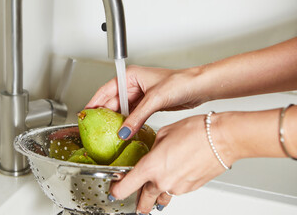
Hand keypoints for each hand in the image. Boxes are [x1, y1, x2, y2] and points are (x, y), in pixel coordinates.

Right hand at [86, 65, 207, 138]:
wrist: (197, 87)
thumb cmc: (180, 82)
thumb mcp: (154, 99)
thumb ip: (137, 117)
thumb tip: (123, 131)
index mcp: (131, 76)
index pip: (106, 90)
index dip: (95, 102)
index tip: (86, 113)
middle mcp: (134, 85)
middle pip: (113, 101)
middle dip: (105, 114)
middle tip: (96, 127)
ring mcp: (141, 95)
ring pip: (123, 110)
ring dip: (117, 120)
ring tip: (108, 131)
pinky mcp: (148, 104)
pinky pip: (133, 115)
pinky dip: (128, 123)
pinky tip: (125, 131)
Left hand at [109, 114, 231, 213]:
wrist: (222, 138)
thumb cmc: (195, 132)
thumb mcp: (164, 134)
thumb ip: (152, 149)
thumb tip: (149, 154)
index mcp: (150, 167)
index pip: (125, 188)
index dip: (116, 191)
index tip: (114, 191)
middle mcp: (162, 182)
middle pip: (143, 202)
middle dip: (138, 203)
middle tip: (135, 204)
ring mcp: (177, 188)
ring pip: (161, 198)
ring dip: (156, 197)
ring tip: (153, 196)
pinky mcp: (190, 189)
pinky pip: (175, 192)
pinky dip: (171, 187)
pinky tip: (174, 177)